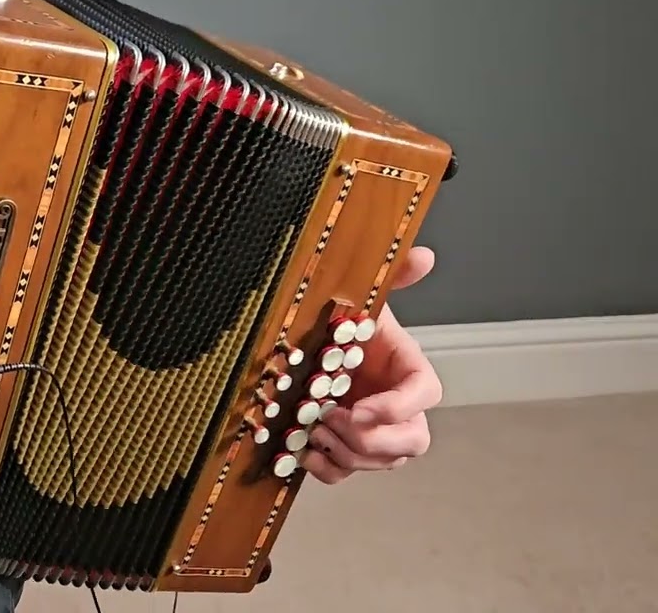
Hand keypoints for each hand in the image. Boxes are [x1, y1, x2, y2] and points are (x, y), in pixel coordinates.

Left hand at [300, 246, 441, 483]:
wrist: (317, 348)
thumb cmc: (347, 325)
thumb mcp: (367, 298)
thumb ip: (396, 278)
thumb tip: (422, 254)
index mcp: (409, 371)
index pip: (426, 395)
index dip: (398, 407)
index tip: (360, 408)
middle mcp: (399, 408)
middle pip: (411, 441)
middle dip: (373, 439)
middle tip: (333, 420)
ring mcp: (376, 433)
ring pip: (380, 461)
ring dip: (348, 452)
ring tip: (314, 428)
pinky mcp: (348, 449)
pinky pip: (347, 474)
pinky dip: (327, 471)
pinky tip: (303, 454)